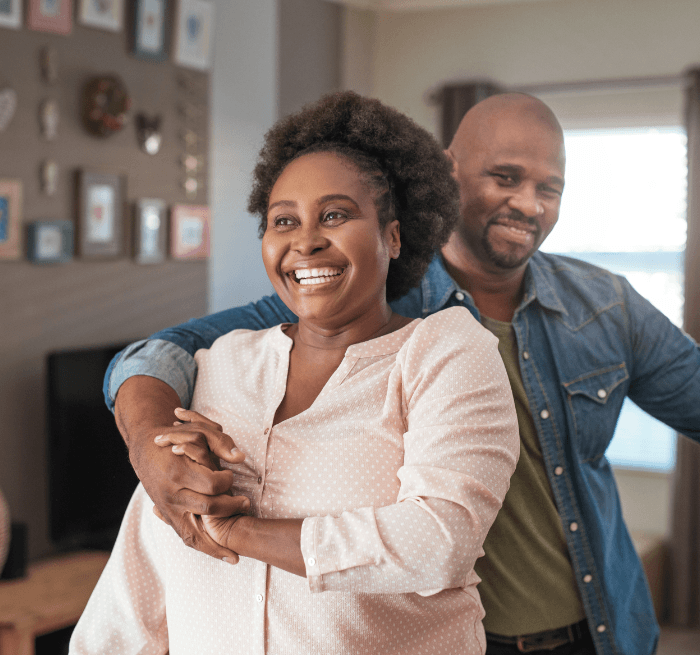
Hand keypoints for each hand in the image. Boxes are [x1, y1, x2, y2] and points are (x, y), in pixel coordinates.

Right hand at [115, 377, 249, 561]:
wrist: (145, 449)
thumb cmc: (176, 437)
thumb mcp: (198, 431)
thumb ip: (220, 443)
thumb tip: (240, 457)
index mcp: (179, 471)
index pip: (212, 485)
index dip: (228, 482)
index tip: (232, 477)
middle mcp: (172, 493)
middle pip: (208, 508)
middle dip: (231, 508)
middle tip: (246, 504)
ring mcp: (168, 507)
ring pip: (193, 533)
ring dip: (215, 546)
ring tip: (234, 555)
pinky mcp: (167, 516)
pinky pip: (185, 536)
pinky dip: (203, 547)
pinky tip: (220, 554)